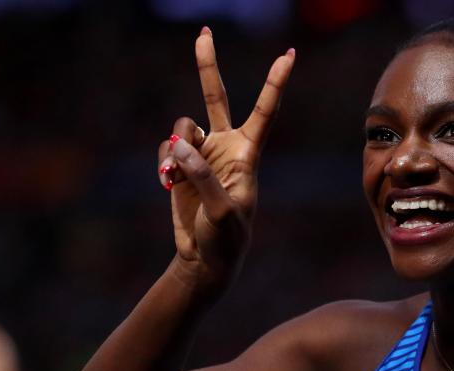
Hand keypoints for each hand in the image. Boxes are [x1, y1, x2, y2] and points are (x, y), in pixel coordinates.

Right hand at [158, 28, 294, 297]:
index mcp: (248, 154)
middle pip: (216, 96)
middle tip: (203, 31)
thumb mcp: (221, 210)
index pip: (264, 112)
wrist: (205, 257)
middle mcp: (225, 146)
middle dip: (207, 65)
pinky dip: (164, 163)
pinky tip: (168, 182)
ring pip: (181, 127)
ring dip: (175, 148)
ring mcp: (201, 154)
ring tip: (176, 176)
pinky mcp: (179, 165)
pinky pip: (166, 149)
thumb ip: (202, 176)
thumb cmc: (226, 238)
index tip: (289, 55)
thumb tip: (180, 145)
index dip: (275, 83)